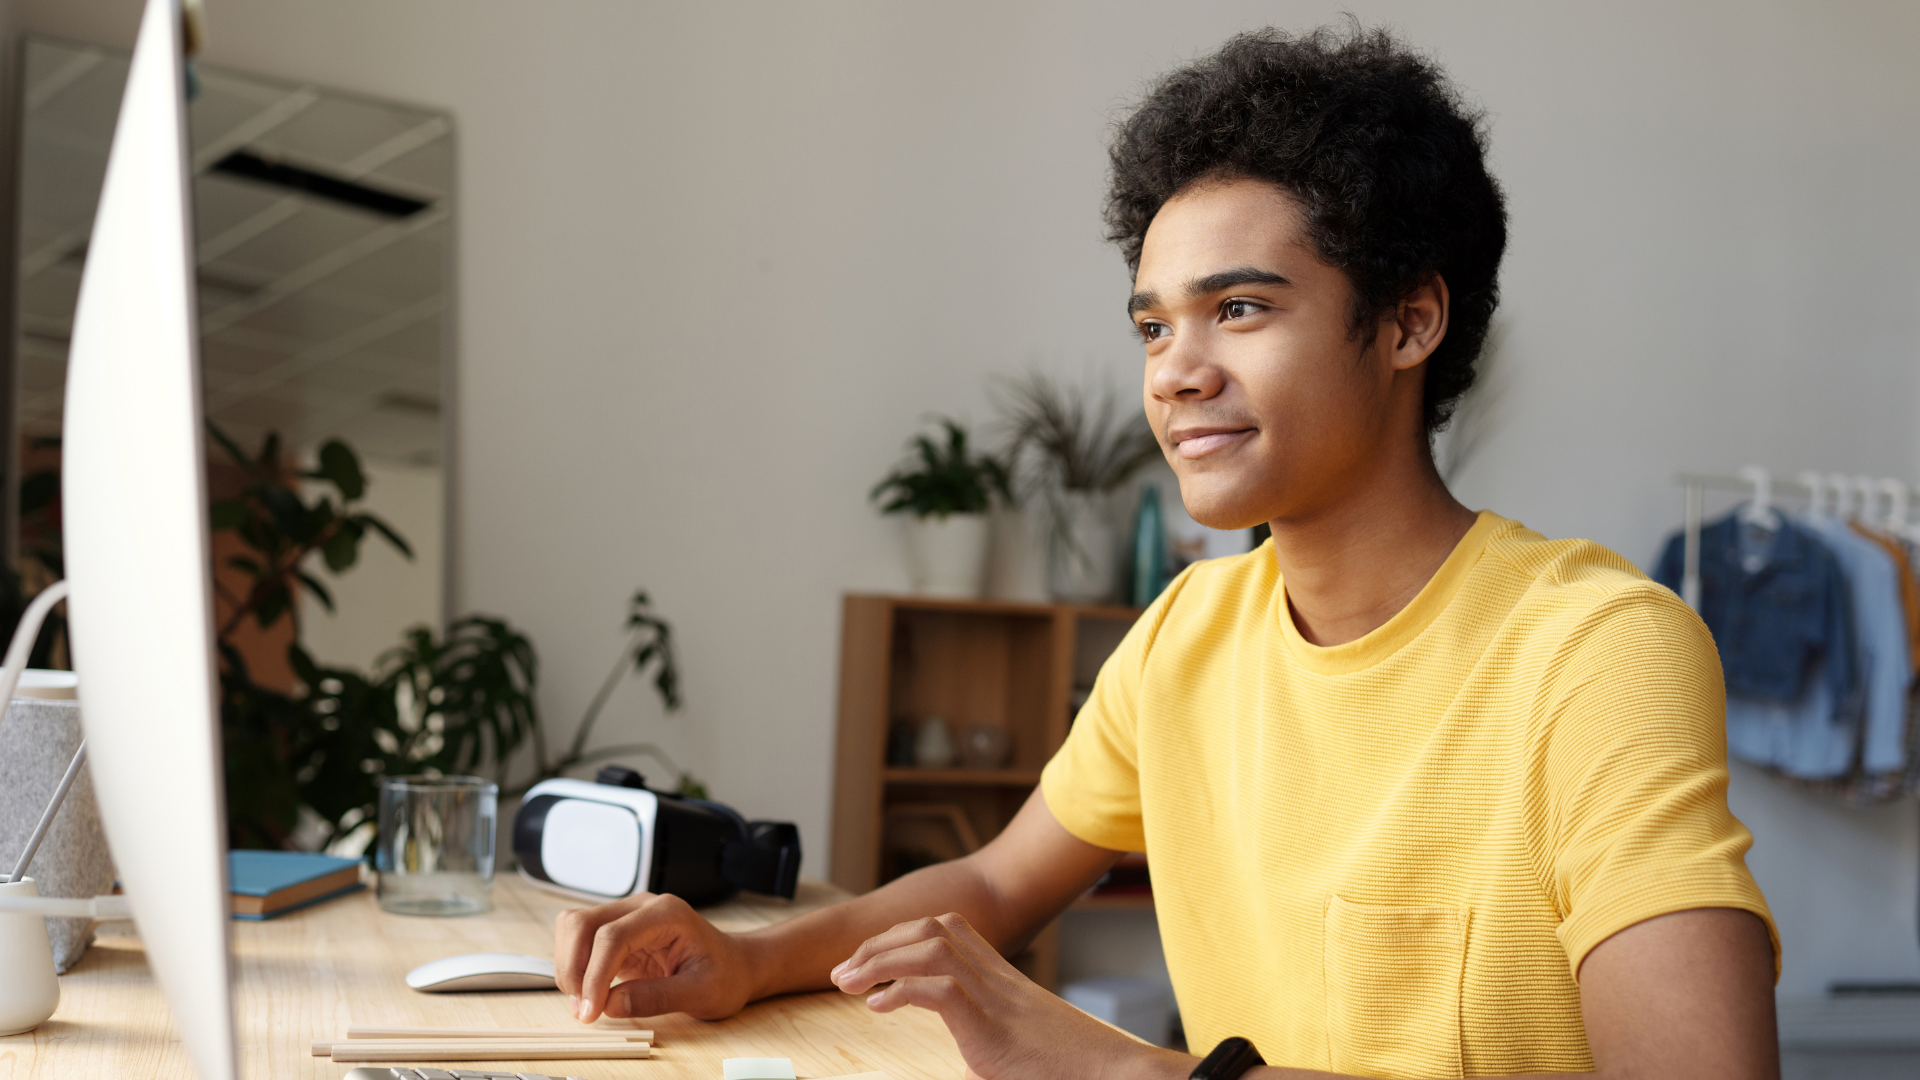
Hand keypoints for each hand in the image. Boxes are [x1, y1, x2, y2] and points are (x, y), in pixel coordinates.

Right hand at [553, 891, 754, 1022]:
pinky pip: (580, 941)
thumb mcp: (702, 993)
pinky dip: (575, 967)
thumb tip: (611, 1004)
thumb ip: (658, 997)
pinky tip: (589, 993)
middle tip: (584, 1010)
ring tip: (585, 1004)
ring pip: (573, 927)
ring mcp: (627, 916)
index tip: (591, 1011)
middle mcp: (642, 907)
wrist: (735, 966)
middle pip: (583, 923)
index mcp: (667, 913)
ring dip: (569, 967)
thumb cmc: (725, 975)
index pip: (613, 936)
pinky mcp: (617, 933)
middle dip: (574, 968)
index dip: (594, 975)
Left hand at [830, 912, 1190, 1079]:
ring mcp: (994, 997)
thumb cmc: (1065, 1064)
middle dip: (879, 943)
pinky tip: (879, 1008)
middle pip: (930, 928)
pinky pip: (940, 991)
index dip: (899, 936)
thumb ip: (986, 1037)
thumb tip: (970, 1054)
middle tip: (843, 972)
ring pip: (930, 948)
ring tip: (849, 983)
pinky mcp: (991, 1025)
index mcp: (1000, 976)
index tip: (868, 960)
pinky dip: (901, 992)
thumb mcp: (1015, 1043)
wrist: (1110, 1072)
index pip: (944, 929)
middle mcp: (996, 976)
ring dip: (881, 960)